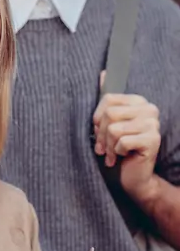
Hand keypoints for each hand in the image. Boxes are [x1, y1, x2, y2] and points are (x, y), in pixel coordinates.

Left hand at [93, 87, 160, 206]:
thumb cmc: (118, 149)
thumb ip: (107, 100)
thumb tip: (103, 73)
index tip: (98, 132)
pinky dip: (117, 152)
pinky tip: (123, 156)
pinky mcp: (153, 139)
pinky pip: (122, 141)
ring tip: (112, 153)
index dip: (97, 119)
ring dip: (108, 146)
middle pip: (109, 113)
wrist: (134, 177)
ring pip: (114, 128)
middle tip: (102, 148)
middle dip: (101, 135)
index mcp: (139, 101)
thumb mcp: (109, 123)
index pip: (107, 99)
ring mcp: (153, 124)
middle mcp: (149, 109)